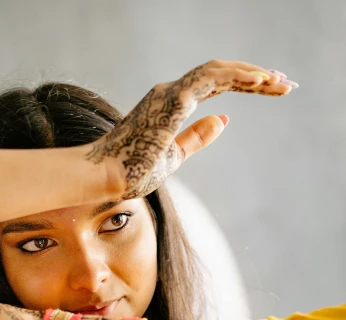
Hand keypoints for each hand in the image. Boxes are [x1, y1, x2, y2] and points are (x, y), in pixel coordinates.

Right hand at [86, 59, 297, 198]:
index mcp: (169, 105)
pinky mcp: (172, 99)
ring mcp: (169, 93)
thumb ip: (197, 138)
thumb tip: (224, 119)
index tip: (270, 88)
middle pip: (220, 74)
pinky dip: (238, 76)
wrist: (105, 178)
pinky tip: (261, 81)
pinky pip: (211, 79)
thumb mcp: (173, 157)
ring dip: (252, 74)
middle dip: (255, 76)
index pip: (214, 87)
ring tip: (279, 81)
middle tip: (285, 82)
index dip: (243, 84)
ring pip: (218, 71)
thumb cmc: (130, 172)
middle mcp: (169, 92)